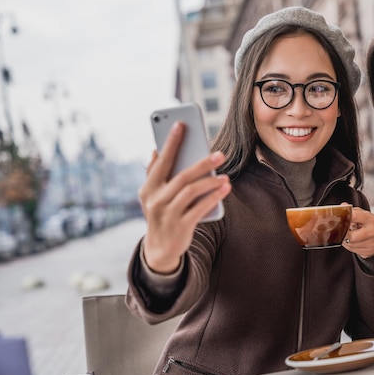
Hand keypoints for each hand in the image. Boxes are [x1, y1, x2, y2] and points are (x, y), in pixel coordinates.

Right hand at [138, 122, 231, 273]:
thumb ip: (154, 174)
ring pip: (192, 191)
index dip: (171, 142)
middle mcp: (155, 200)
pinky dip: (213, 197)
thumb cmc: (161, 215)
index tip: (181, 125)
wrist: (160, 250)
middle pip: (182, 176)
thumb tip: (156, 150)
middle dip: (202, 163)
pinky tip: (224, 189)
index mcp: (148, 188)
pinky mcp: (180, 226)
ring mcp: (167, 214)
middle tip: (220, 153)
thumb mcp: (152, 195)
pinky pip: (200, 208)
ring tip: (225, 176)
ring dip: (210, 182)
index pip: (162, 161)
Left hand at [341, 205, 373, 258]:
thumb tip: (342, 206)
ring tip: (346, 235)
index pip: (354, 216)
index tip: (337, 218)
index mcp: (370, 219)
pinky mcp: (369, 251)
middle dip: (343, 234)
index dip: (343, 218)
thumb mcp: (361, 215)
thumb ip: (351, 210)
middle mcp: (372, 231)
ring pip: (350, 244)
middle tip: (339, 230)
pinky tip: (350, 241)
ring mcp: (372, 243)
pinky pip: (353, 250)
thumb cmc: (368, 225)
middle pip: (351, 236)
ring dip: (344, 240)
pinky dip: (348, 246)